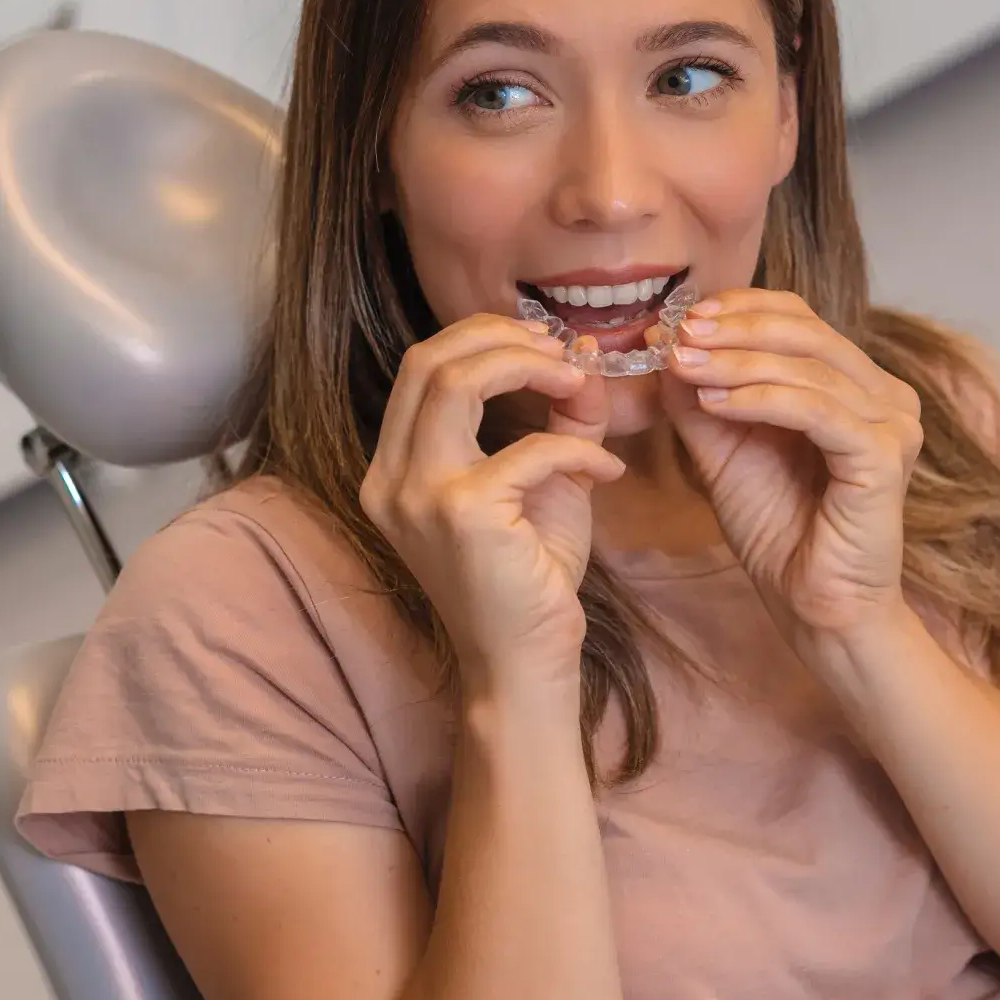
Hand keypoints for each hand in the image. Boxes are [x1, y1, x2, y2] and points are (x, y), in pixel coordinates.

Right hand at [360, 315, 623, 691]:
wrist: (524, 662)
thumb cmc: (529, 579)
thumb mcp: (544, 483)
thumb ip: (560, 419)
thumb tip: (583, 356)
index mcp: (395, 468)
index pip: (422, 368)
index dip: (484, 338)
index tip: (544, 345)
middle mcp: (391, 478)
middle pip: (429, 359)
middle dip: (501, 337)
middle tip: (561, 351)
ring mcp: (418, 496)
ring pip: (457, 381)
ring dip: (528, 366)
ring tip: (579, 381)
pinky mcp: (462, 514)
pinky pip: (531, 449)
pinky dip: (579, 449)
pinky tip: (608, 470)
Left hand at [656, 289, 923, 642]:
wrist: (813, 605)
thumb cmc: (780, 532)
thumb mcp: (725, 452)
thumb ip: (701, 400)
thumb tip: (668, 344)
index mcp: (856, 385)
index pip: (802, 319)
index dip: (743, 309)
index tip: (683, 318)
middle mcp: (885, 396)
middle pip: (808, 331)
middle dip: (735, 329)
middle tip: (680, 334)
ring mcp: (893, 424)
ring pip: (809, 368)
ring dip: (738, 362)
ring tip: (685, 366)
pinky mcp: (886, 456)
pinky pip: (818, 410)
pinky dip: (761, 399)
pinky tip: (716, 403)